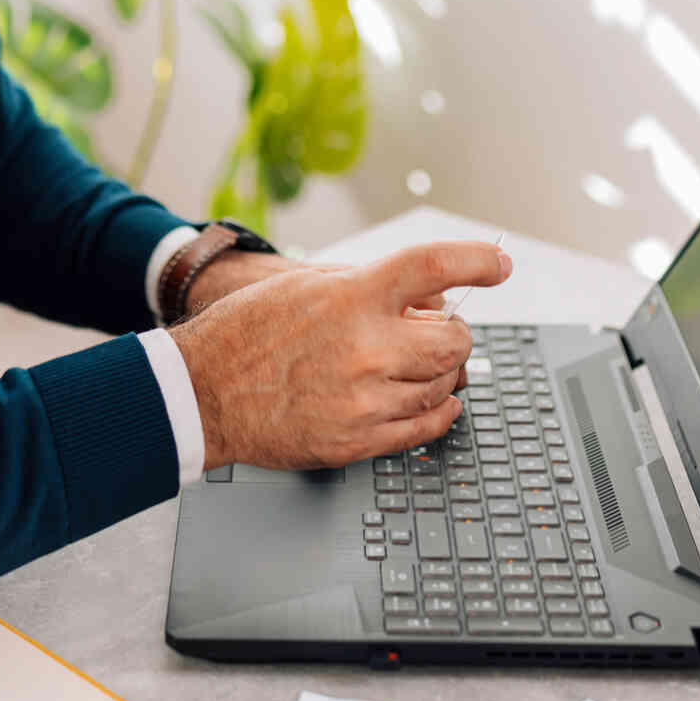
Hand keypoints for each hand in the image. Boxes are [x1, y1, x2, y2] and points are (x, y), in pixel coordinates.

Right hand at [167, 240, 512, 470]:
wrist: (202, 392)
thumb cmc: (249, 333)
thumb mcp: (307, 286)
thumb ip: (371, 287)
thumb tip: (427, 300)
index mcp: (354, 297)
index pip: (435, 267)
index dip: (477, 260)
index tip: (497, 263)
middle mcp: (367, 347)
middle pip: (455, 340)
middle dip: (453, 335)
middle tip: (434, 331)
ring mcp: (366, 399)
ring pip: (445, 385)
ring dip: (441, 372)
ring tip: (413, 365)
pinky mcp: (359, 440)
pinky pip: (427, 426)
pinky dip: (440, 411)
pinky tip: (434, 400)